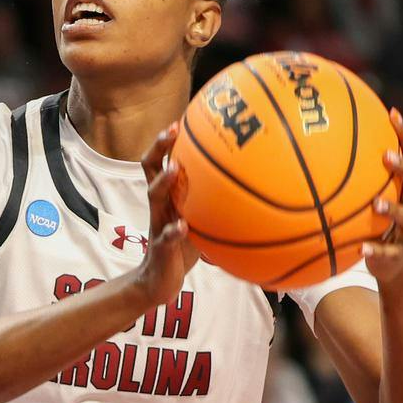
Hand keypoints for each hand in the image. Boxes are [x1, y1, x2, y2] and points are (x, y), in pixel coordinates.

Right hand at [135, 124, 198, 307]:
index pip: (161, 162)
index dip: (166, 141)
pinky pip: (165, 237)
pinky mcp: (160, 247)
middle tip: (172, 131)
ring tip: (175, 170)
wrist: (159, 282)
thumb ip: (214, 206)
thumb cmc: (183, 248)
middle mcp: (160, 205)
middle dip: (160, 147)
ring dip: (164, 181)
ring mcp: (158, 224)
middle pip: (151, 168)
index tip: (180, 121)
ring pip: (154, 196)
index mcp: (168, 197)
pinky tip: (182, 227)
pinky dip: (173, 231)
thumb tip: (251, 191)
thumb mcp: (200, 222)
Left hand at [363, 109, 402, 283]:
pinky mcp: (400, 253)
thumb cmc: (376, 219)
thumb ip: (355, 173)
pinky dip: (377, 250)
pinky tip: (362, 249)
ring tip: (377, 204)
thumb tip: (320, 143)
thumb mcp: (369, 194)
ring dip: (393, 209)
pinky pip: (389, 251)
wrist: (392, 261)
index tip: (392, 113)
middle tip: (386, 156)